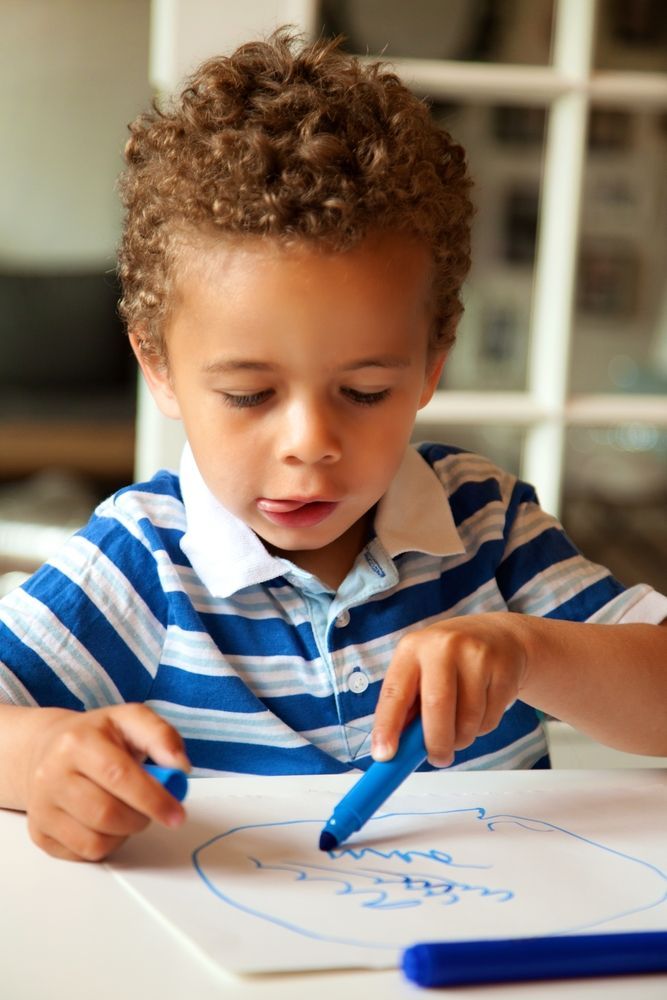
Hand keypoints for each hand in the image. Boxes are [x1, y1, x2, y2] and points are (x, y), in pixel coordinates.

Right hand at [24, 704, 190, 861]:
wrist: (47, 747)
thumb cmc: (96, 735)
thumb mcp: (131, 719)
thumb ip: (161, 736)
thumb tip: (180, 766)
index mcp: (78, 741)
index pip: (119, 776)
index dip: (153, 798)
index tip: (176, 814)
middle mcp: (52, 774)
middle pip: (107, 814)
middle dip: (141, 818)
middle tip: (152, 809)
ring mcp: (42, 807)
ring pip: (95, 842)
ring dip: (124, 833)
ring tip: (126, 810)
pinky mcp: (40, 833)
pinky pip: (83, 854)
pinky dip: (106, 845)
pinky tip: (105, 823)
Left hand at [371, 613, 527, 766]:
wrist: (499, 636)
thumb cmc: (450, 660)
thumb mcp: (422, 669)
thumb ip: (408, 705)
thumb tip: (394, 749)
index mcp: (412, 648)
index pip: (395, 692)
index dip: (387, 726)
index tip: (384, 755)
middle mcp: (443, 646)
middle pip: (437, 706)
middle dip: (436, 743)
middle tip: (438, 758)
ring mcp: (476, 655)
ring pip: (467, 719)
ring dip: (462, 738)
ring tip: (460, 727)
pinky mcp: (503, 669)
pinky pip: (490, 719)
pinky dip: (482, 728)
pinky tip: (481, 709)